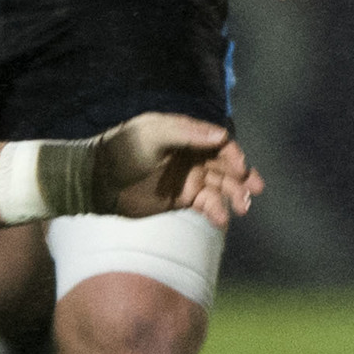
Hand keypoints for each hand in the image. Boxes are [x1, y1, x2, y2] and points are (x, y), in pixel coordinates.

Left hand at [91, 112, 262, 228]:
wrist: (98, 181)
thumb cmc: (124, 150)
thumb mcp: (153, 134)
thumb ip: (187, 133)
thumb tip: (222, 136)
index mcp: (187, 135)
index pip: (219, 142)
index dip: (233, 154)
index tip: (241, 167)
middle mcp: (192, 156)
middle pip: (226, 166)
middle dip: (243, 177)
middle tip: (254, 190)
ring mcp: (189, 179)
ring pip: (220, 187)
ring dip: (234, 196)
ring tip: (242, 208)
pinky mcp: (182, 200)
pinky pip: (206, 205)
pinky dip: (216, 212)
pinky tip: (221, 220)